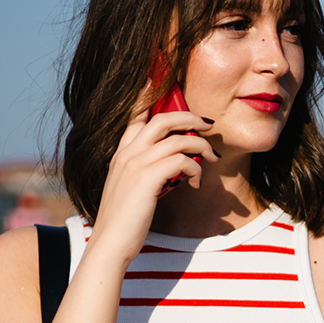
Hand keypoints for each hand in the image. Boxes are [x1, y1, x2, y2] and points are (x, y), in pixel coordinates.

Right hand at [90, 106, 217, 257]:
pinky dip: (196, 170)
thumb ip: (148, 171)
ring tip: (213, 160)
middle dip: (190, 117)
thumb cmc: (125, 221)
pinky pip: (183, 160)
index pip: (134, 114)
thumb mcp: (132, 189)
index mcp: (121, 153)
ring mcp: (135, 164)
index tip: (156, 78)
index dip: (146, 94)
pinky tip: (195, 184)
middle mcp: (126, 153)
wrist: (110, 244)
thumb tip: (176, 164)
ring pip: (178, 138)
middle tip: (209, 125)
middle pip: (162, 118)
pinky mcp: (147, 178)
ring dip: (202, 147)